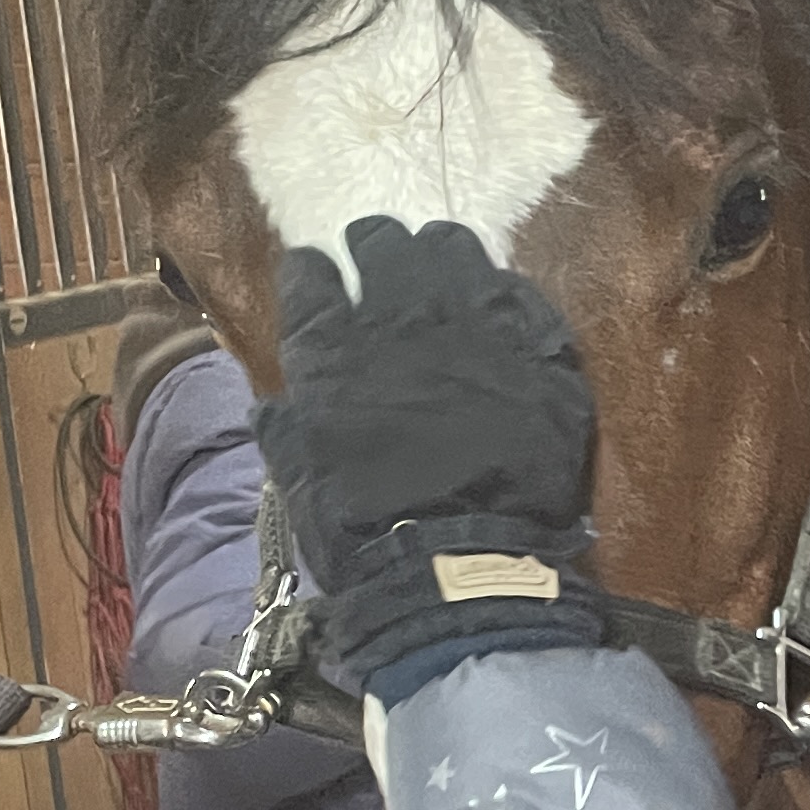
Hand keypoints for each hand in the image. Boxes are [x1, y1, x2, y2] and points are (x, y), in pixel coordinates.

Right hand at [250, 217, 601, 696]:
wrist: (462, 563)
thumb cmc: (366, 532)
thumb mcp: (298, 482)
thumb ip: (286, 430)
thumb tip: (273, 406)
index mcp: (333, 349)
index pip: (312, 278)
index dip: (312, 273)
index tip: (316, 274)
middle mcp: (401, 319)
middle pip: (384, 247)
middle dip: (376, 246)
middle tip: (378, 254)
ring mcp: (475, 327)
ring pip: (455, 252)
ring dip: (440, 253)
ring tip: (438, 261)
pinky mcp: (537, 350)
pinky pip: (520, 294)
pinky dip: (501, 292)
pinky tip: (496, 299)